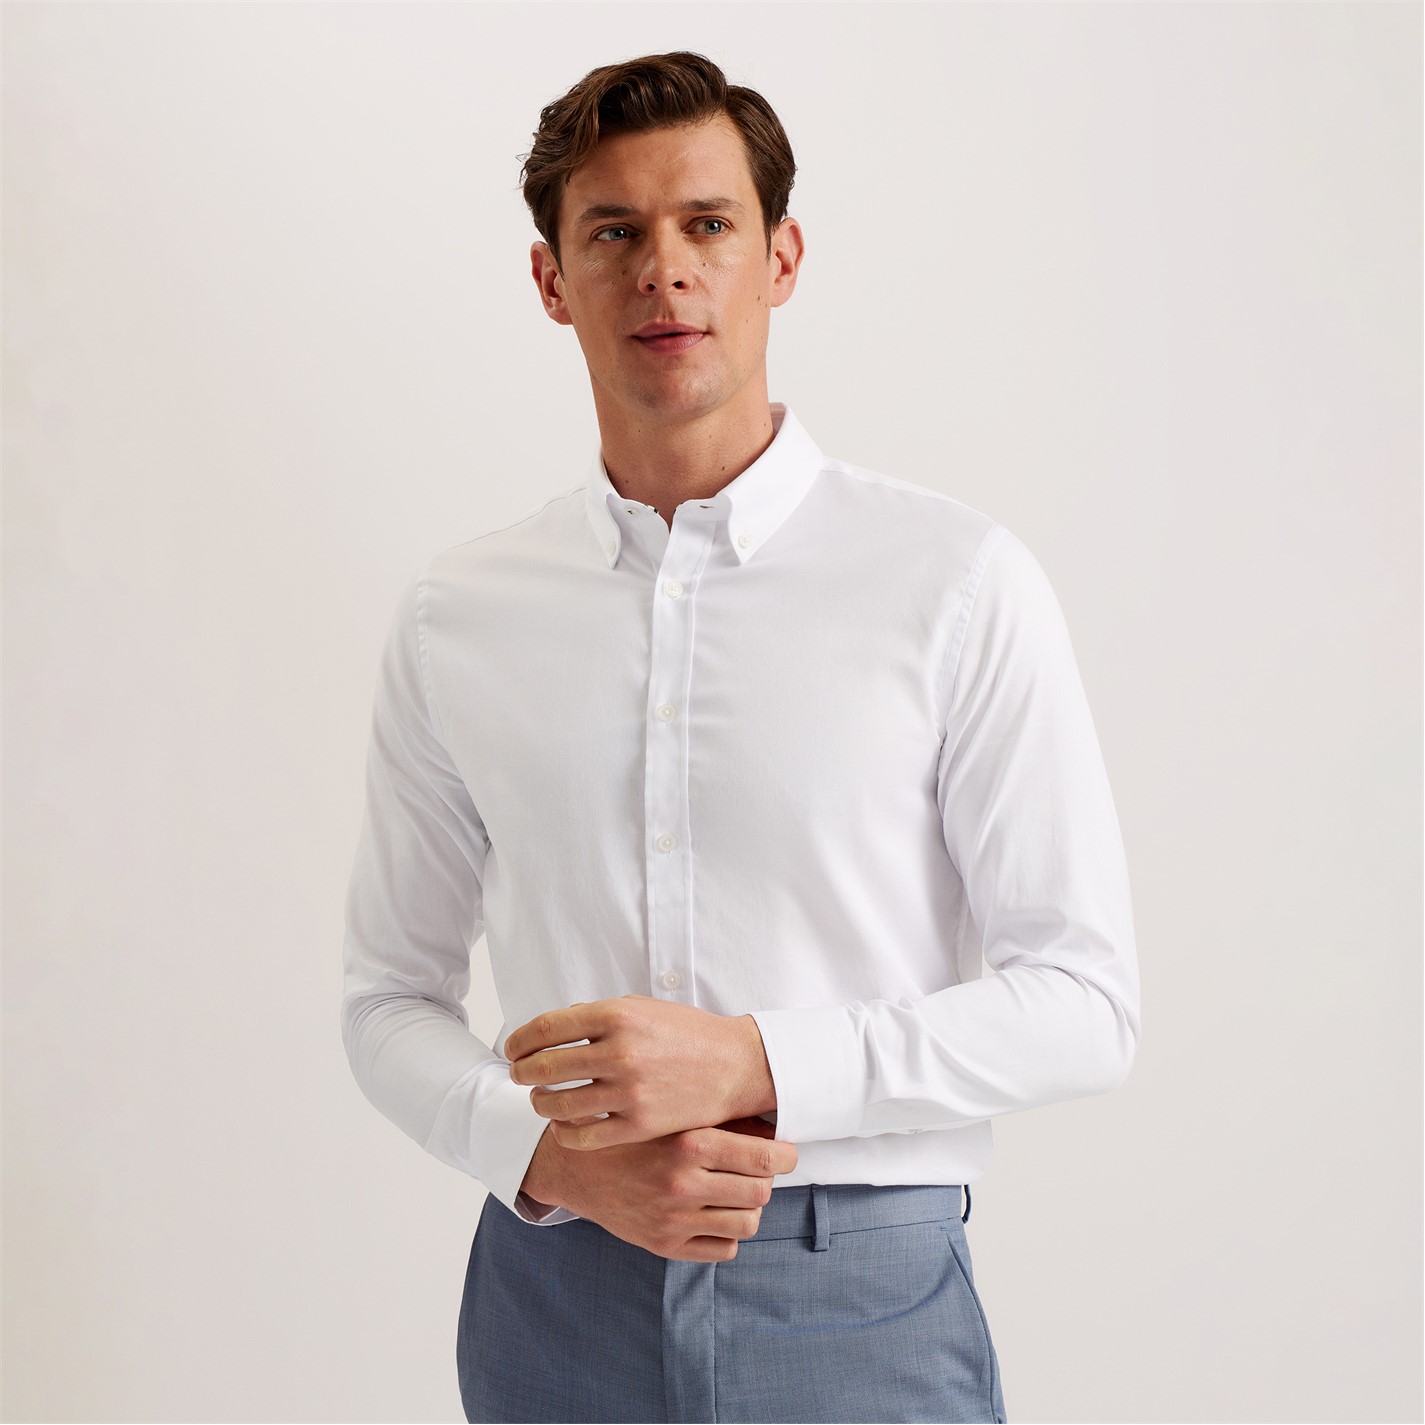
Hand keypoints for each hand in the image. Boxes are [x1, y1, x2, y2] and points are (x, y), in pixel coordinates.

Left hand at [505, 994, 775, 1149]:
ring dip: (539, 1103)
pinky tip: (563, 1125)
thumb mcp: (641, 1008)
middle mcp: (620, 1052)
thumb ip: (596, 1016)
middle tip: (519, 1075)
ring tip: (541, 1100)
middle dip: (522, 1073)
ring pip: (557, 1104)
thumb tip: (551, 1028)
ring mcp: (629, 1092)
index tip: (512, 1049)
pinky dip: (563, 1132)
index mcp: (616, 1016)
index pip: (545, 1029)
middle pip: (544, 1068)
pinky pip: (582, 1135)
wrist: (734, 1066)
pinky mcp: (639, 1125)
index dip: (519, 1041)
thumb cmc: (684, 1033)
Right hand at [522, 1115, 798, 1261]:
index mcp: (688, 1142)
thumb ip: (718, 1119)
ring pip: (747, 1223)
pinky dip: (728, 1233)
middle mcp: (683, 1183)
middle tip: (757, 1168)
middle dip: (766, 1179)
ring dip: (748, 1207)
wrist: (574, 1164)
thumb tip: (771, 1126)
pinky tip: (715, 1213)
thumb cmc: (631, 1131)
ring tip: (735, 1191)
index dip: (785, 1154)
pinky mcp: (665, 1245)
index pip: (764, 1157)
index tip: (786, 1151)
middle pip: (761, 1191)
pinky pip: (724, 1248)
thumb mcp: (672, 1113)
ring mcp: (673, 1218)